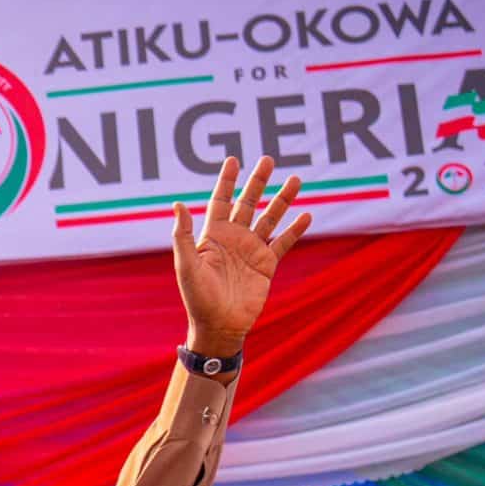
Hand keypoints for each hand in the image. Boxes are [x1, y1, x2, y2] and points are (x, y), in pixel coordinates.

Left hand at [169, 155, 311, 356]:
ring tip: (296, 180)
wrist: (219, 325)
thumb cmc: (198, 298)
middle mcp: (233, 238)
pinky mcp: (267, 264)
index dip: (226, 181)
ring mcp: (251, 250)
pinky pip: (284, 242)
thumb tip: (178, 204)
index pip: (220, 200)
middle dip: (257, 182)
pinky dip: (295, 229)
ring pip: (270, 218)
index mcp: (213, 235)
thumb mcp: (186, 265)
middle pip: (248, 203)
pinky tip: (306, 215)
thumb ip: (183, 235)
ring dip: (282, 200)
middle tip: (268, 159)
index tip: (233, 160)